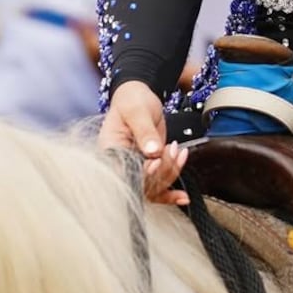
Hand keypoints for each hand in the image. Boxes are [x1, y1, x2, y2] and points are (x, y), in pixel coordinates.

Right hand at [99, 80, 188, 205]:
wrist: (139, 96)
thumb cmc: (132, 100)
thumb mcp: (137, 111)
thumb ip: (144, 130)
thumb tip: (153, 151)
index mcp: (110, 152)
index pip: (125, 174)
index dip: (143, 173)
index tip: (156, 160)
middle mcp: (120, 166)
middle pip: (141, 185)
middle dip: (162, 170)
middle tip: (172, 149)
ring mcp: (135, 169)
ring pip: (153, 188)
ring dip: (171, 174)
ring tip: (180, 152)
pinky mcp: (148, 169)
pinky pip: (157, 188)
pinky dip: (170, 194)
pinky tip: (182, 197)